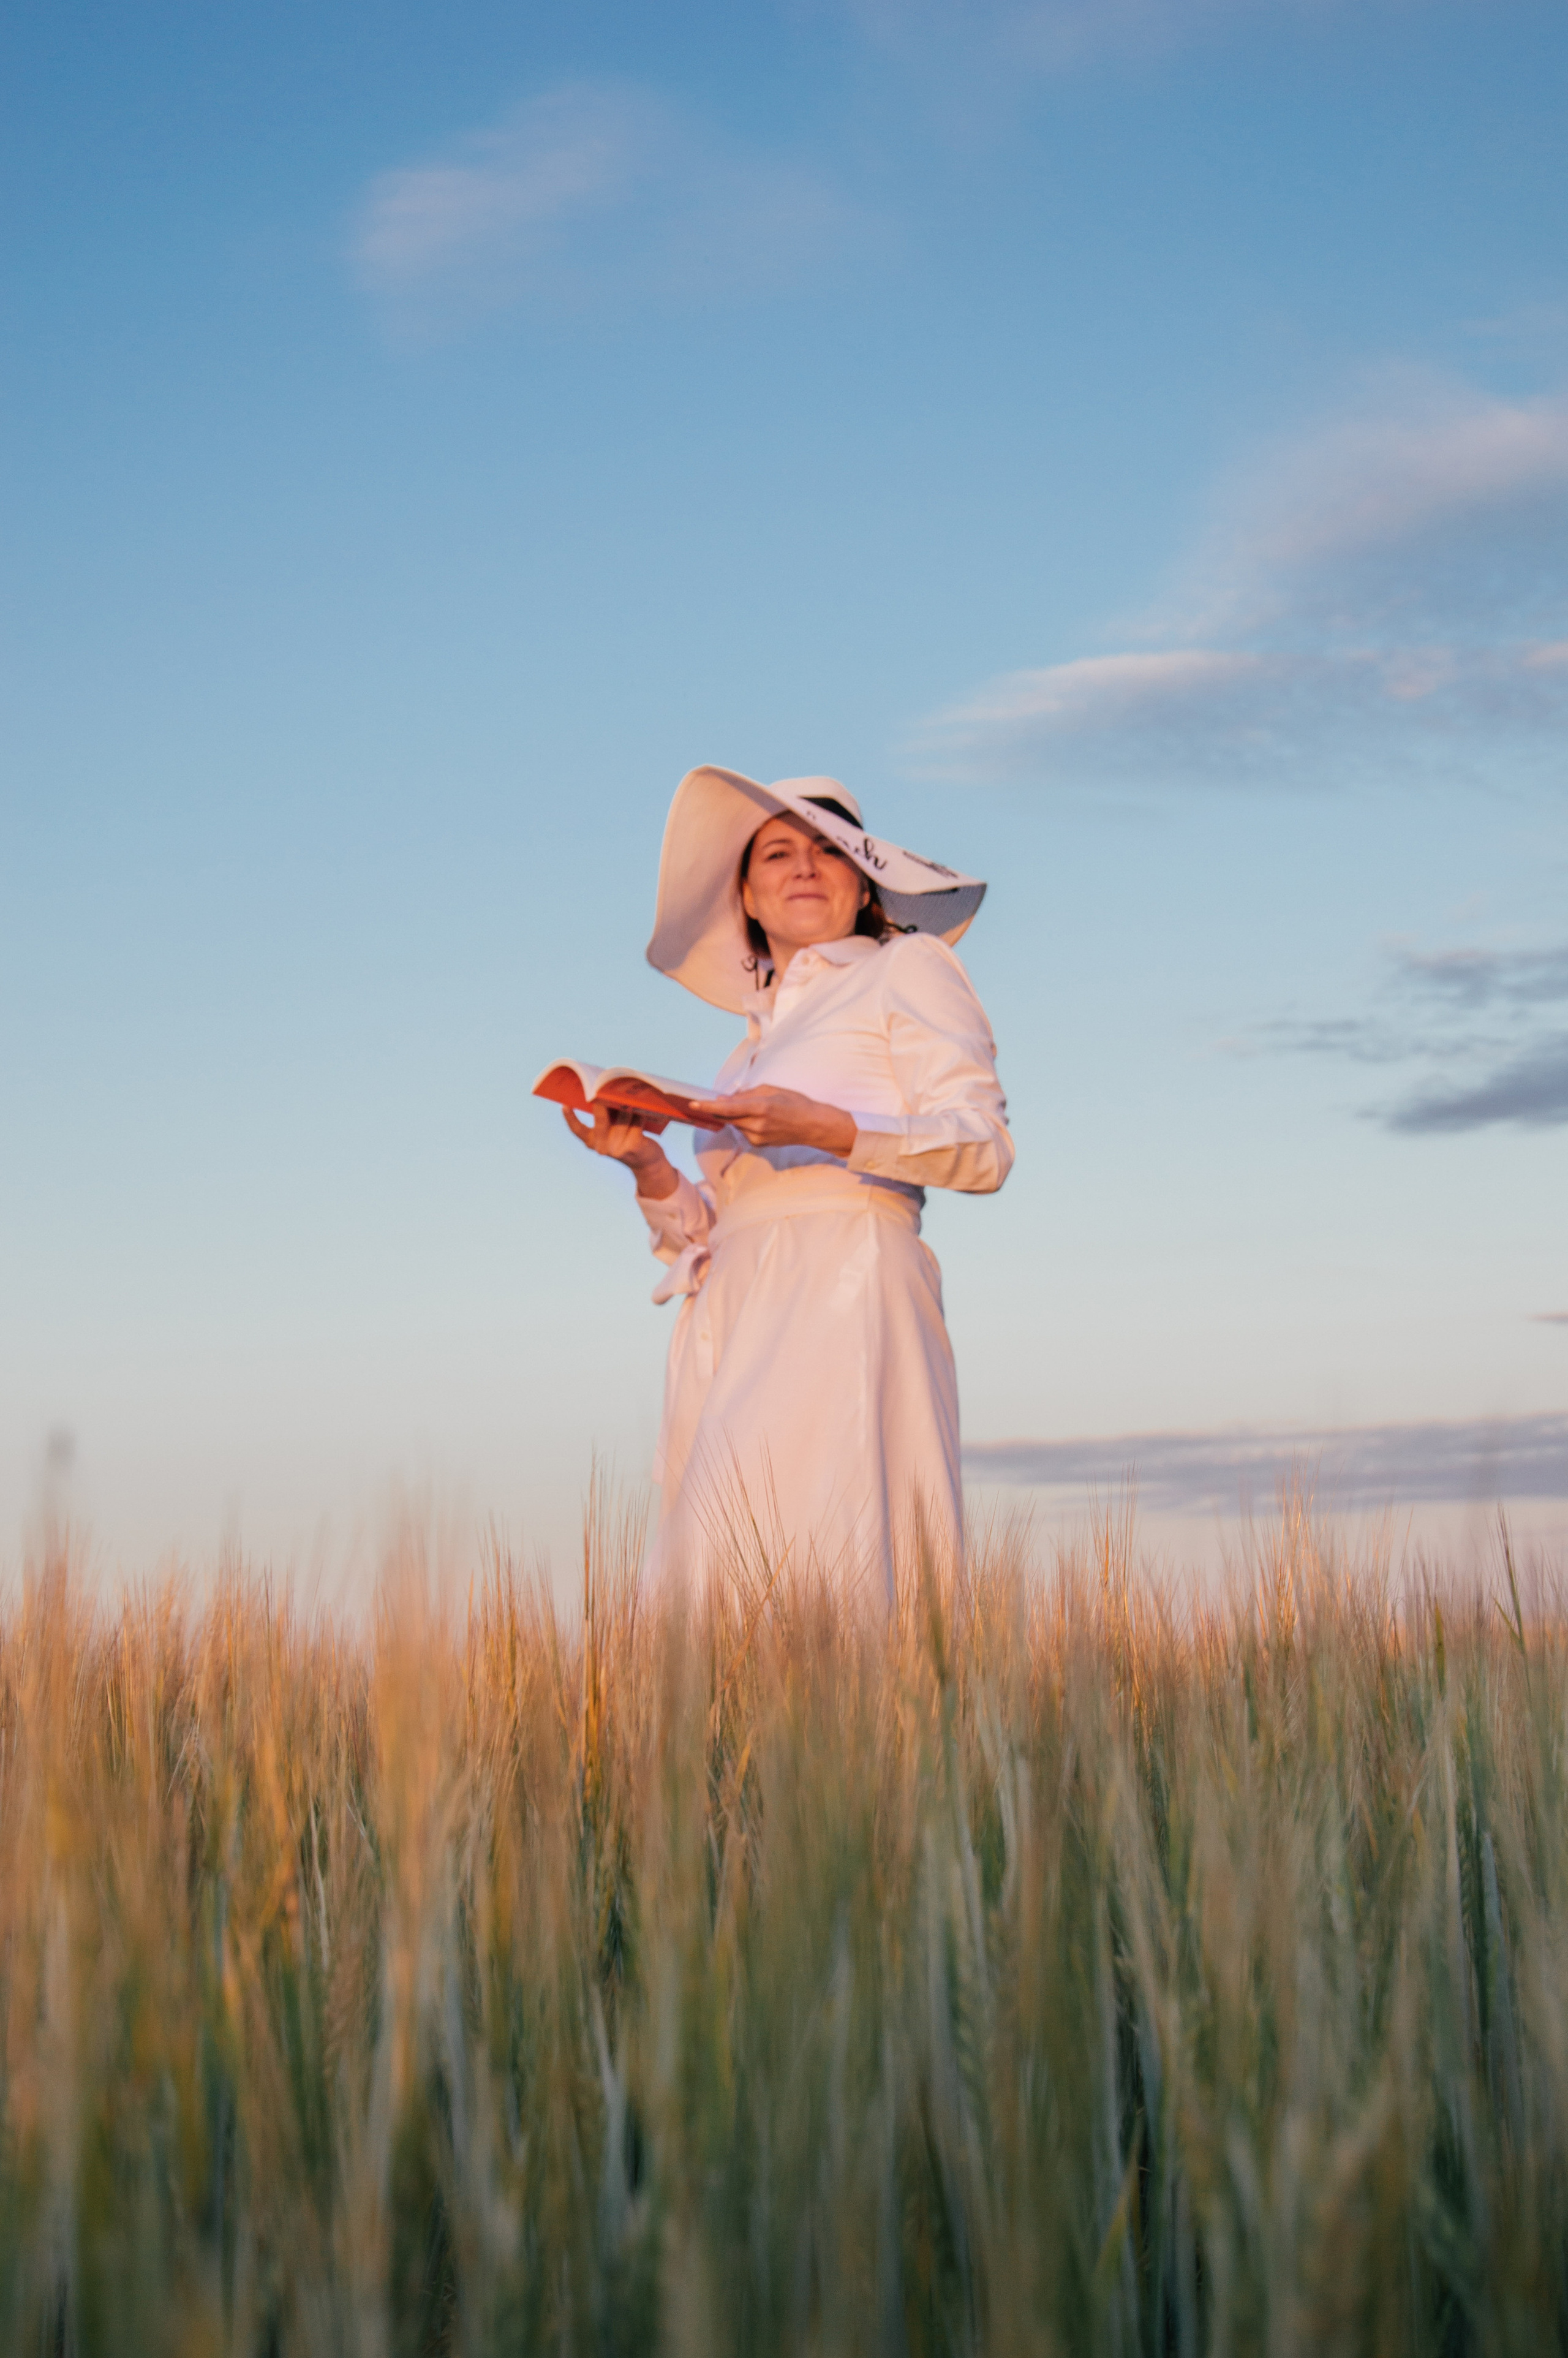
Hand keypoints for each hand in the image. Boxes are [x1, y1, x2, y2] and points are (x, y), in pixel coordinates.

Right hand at [562, 1104, 678, 1199]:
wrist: (647, 1163)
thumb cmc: (628, 1139)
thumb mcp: (613, 1131)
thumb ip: (607, 1117)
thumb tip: (607, 1093)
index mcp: (593, 1142)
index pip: (577, 1130)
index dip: (570, 1118)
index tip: (564, 1106)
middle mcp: (602, 1147)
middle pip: (600, 1118)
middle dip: (604, 1100)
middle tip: (606, 1086)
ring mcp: (617, 1148)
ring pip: (623, 1116)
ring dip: (628, 1104)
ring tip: (632, 1096)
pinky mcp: (633, 1146)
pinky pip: (636, 1121)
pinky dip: (641, 1113)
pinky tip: (644, 1108)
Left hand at [691, 1086, 856, 1157]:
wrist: (813, 1126)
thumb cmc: (795, 1103)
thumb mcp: (771, 1090)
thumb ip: (746, 1094)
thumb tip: (724, 1099)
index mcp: (761, 1107)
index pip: (728, 1108)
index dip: (708, 1106)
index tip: (693, 1104)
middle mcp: (757, 1125)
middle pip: (728, 1117)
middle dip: (720, 1108)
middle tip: (714, 1100)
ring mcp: (758, 1137)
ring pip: (736, 1124)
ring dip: (737, 1115)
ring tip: (756, 1108)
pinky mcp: (759, 1145)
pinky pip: (744, 1131)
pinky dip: (745, 1123)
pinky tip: (761, 1119)